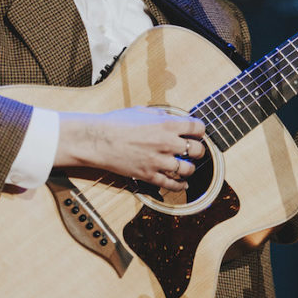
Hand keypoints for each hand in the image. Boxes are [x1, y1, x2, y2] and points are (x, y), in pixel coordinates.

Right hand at [55, 107, 206, 190]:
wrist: (97, 140)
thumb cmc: (116, 123)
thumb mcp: (142, 111)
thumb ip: (161, 115)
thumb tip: (172, 118)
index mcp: (166, 124)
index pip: (197, 128)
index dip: (199, 131)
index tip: (196, 133)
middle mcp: (166, 143)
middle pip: (197, 150)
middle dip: (198, 150)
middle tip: (194, 150)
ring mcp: (158, 161)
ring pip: (188, 169)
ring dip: (189, 168)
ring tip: (186, 166)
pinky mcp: (149, 175)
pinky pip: (172, 184)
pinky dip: (180, 185)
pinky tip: (183, 183)